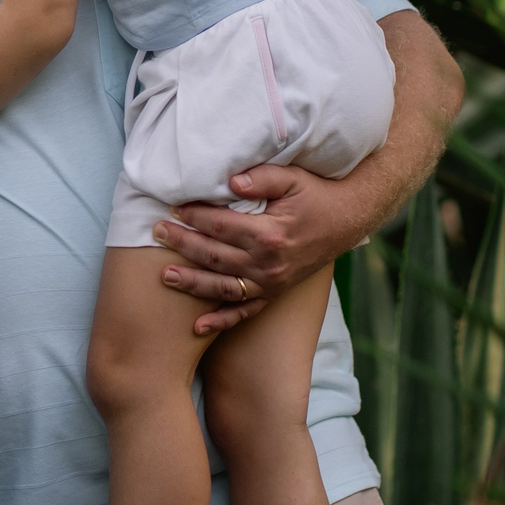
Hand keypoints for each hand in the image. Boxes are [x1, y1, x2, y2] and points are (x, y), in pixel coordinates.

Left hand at [155, 163, 380, 300]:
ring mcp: (271, 282)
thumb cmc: (316, 194)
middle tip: (156, 232)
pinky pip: (245, 311)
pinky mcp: (274, 292)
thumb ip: (261, 178)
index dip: (194, 216)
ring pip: (223, 288)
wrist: (348, 219)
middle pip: (215, 256)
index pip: (221, 226)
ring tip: (164, 276)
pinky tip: (198, 326)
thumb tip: (231, 181)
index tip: (174, 207)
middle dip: (182, 244)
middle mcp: (269, 264)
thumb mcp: (292, 177)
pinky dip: (222, 321)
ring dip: (192, 283)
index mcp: (270, 234)